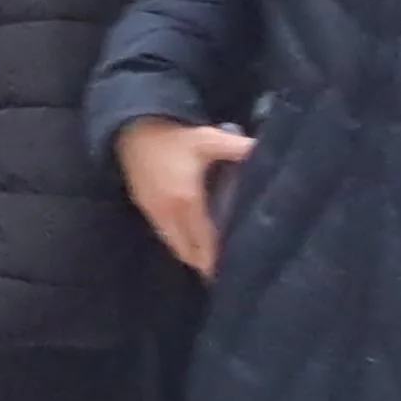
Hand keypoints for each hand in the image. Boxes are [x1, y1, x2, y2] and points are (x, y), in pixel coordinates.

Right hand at [116, 117, 249, 279]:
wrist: (131, 130)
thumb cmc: (173, 138)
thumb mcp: (208, 139)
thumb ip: (238, 148)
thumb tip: (269, 153)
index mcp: (187, 202)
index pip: (205, 243)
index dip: (219, 261)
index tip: (236, 270)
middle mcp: (168, 214)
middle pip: (189, 253)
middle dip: (207, 264)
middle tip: (229, 269)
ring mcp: (153, 213)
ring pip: (175, 247)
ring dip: (193, 255)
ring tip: (213, 259)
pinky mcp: (144, 208)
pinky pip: (165, 235)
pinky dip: (180, 242)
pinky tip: (193, 239)